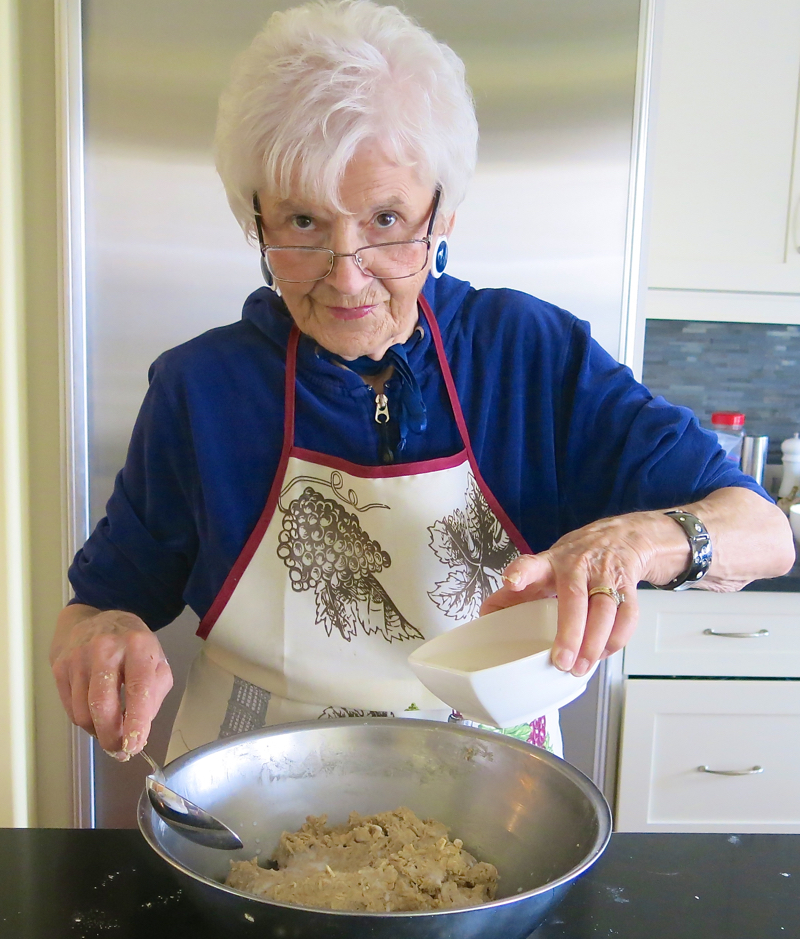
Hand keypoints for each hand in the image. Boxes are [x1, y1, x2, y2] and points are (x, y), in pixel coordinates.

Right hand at [50, 606, 172, 759]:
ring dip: (98, 731)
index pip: (138, 688)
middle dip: (112, 736)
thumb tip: (140, 729)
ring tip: (109, 729)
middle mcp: (106, 648)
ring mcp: (79, 657)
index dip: (136, 722)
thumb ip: (155, 694)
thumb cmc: (132, 645)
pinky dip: (85, 721)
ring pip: (83, 712)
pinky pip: (71, 709)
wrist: (95, 620)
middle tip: (120, 750)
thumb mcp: (156, 661)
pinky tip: (96, 715)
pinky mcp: (60, 667)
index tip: (135, 745)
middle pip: (103, 705)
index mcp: (138, 645)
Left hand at [481, 511, 689, 676]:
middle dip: (569, 632)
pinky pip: (627, 615)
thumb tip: (484, 617)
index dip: (520, 573)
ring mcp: (605, 575)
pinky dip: (616, 639)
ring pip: (604, 609)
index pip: (531, 564)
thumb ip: (515, 593)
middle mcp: (578, 566)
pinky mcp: (628, 585)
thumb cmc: (573, 561)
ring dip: (594, 642)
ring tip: (581, 666)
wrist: (619, 538)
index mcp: (550, 563)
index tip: (511, 582)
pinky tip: (603, 653)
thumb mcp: (543, 569)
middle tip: (561, 661)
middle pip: (574, 598)